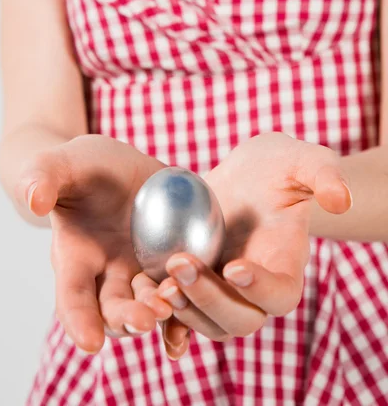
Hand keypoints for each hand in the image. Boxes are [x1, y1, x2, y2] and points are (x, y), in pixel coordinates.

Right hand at [19, 135, 173, 353]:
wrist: (116, 167)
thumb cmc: (81, 167)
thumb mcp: (59, 165)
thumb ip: (42, 177)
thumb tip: (35, 201)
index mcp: (74, 259)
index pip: (72, 294)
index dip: (79, 319)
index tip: (89, 343)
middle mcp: (107, 274)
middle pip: (115, 308)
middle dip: (128, 318)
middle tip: (146, 319)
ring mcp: (141, 270)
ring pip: (151, 302)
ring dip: (161, 310)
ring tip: (172, 304)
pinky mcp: (171, 260)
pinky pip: (182, 287)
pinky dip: (190, 303)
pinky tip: (203, 311)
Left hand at [154, 133, 351, 353]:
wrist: (246, 175)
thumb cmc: (280, 167)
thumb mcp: (304, 161)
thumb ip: (324, 175)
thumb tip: (342, 200)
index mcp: (286, 267)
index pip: (281, 295)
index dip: (260, 289)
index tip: (235, 266)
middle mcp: (254, 289)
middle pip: (239, 319)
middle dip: (210, 298)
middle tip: (182, 263)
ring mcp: (223, 291)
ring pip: (206, 322)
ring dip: (183, 310)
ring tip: (159, 280)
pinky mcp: (195, 284)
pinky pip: (180, 313)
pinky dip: (163, 316)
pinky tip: (142, 297)